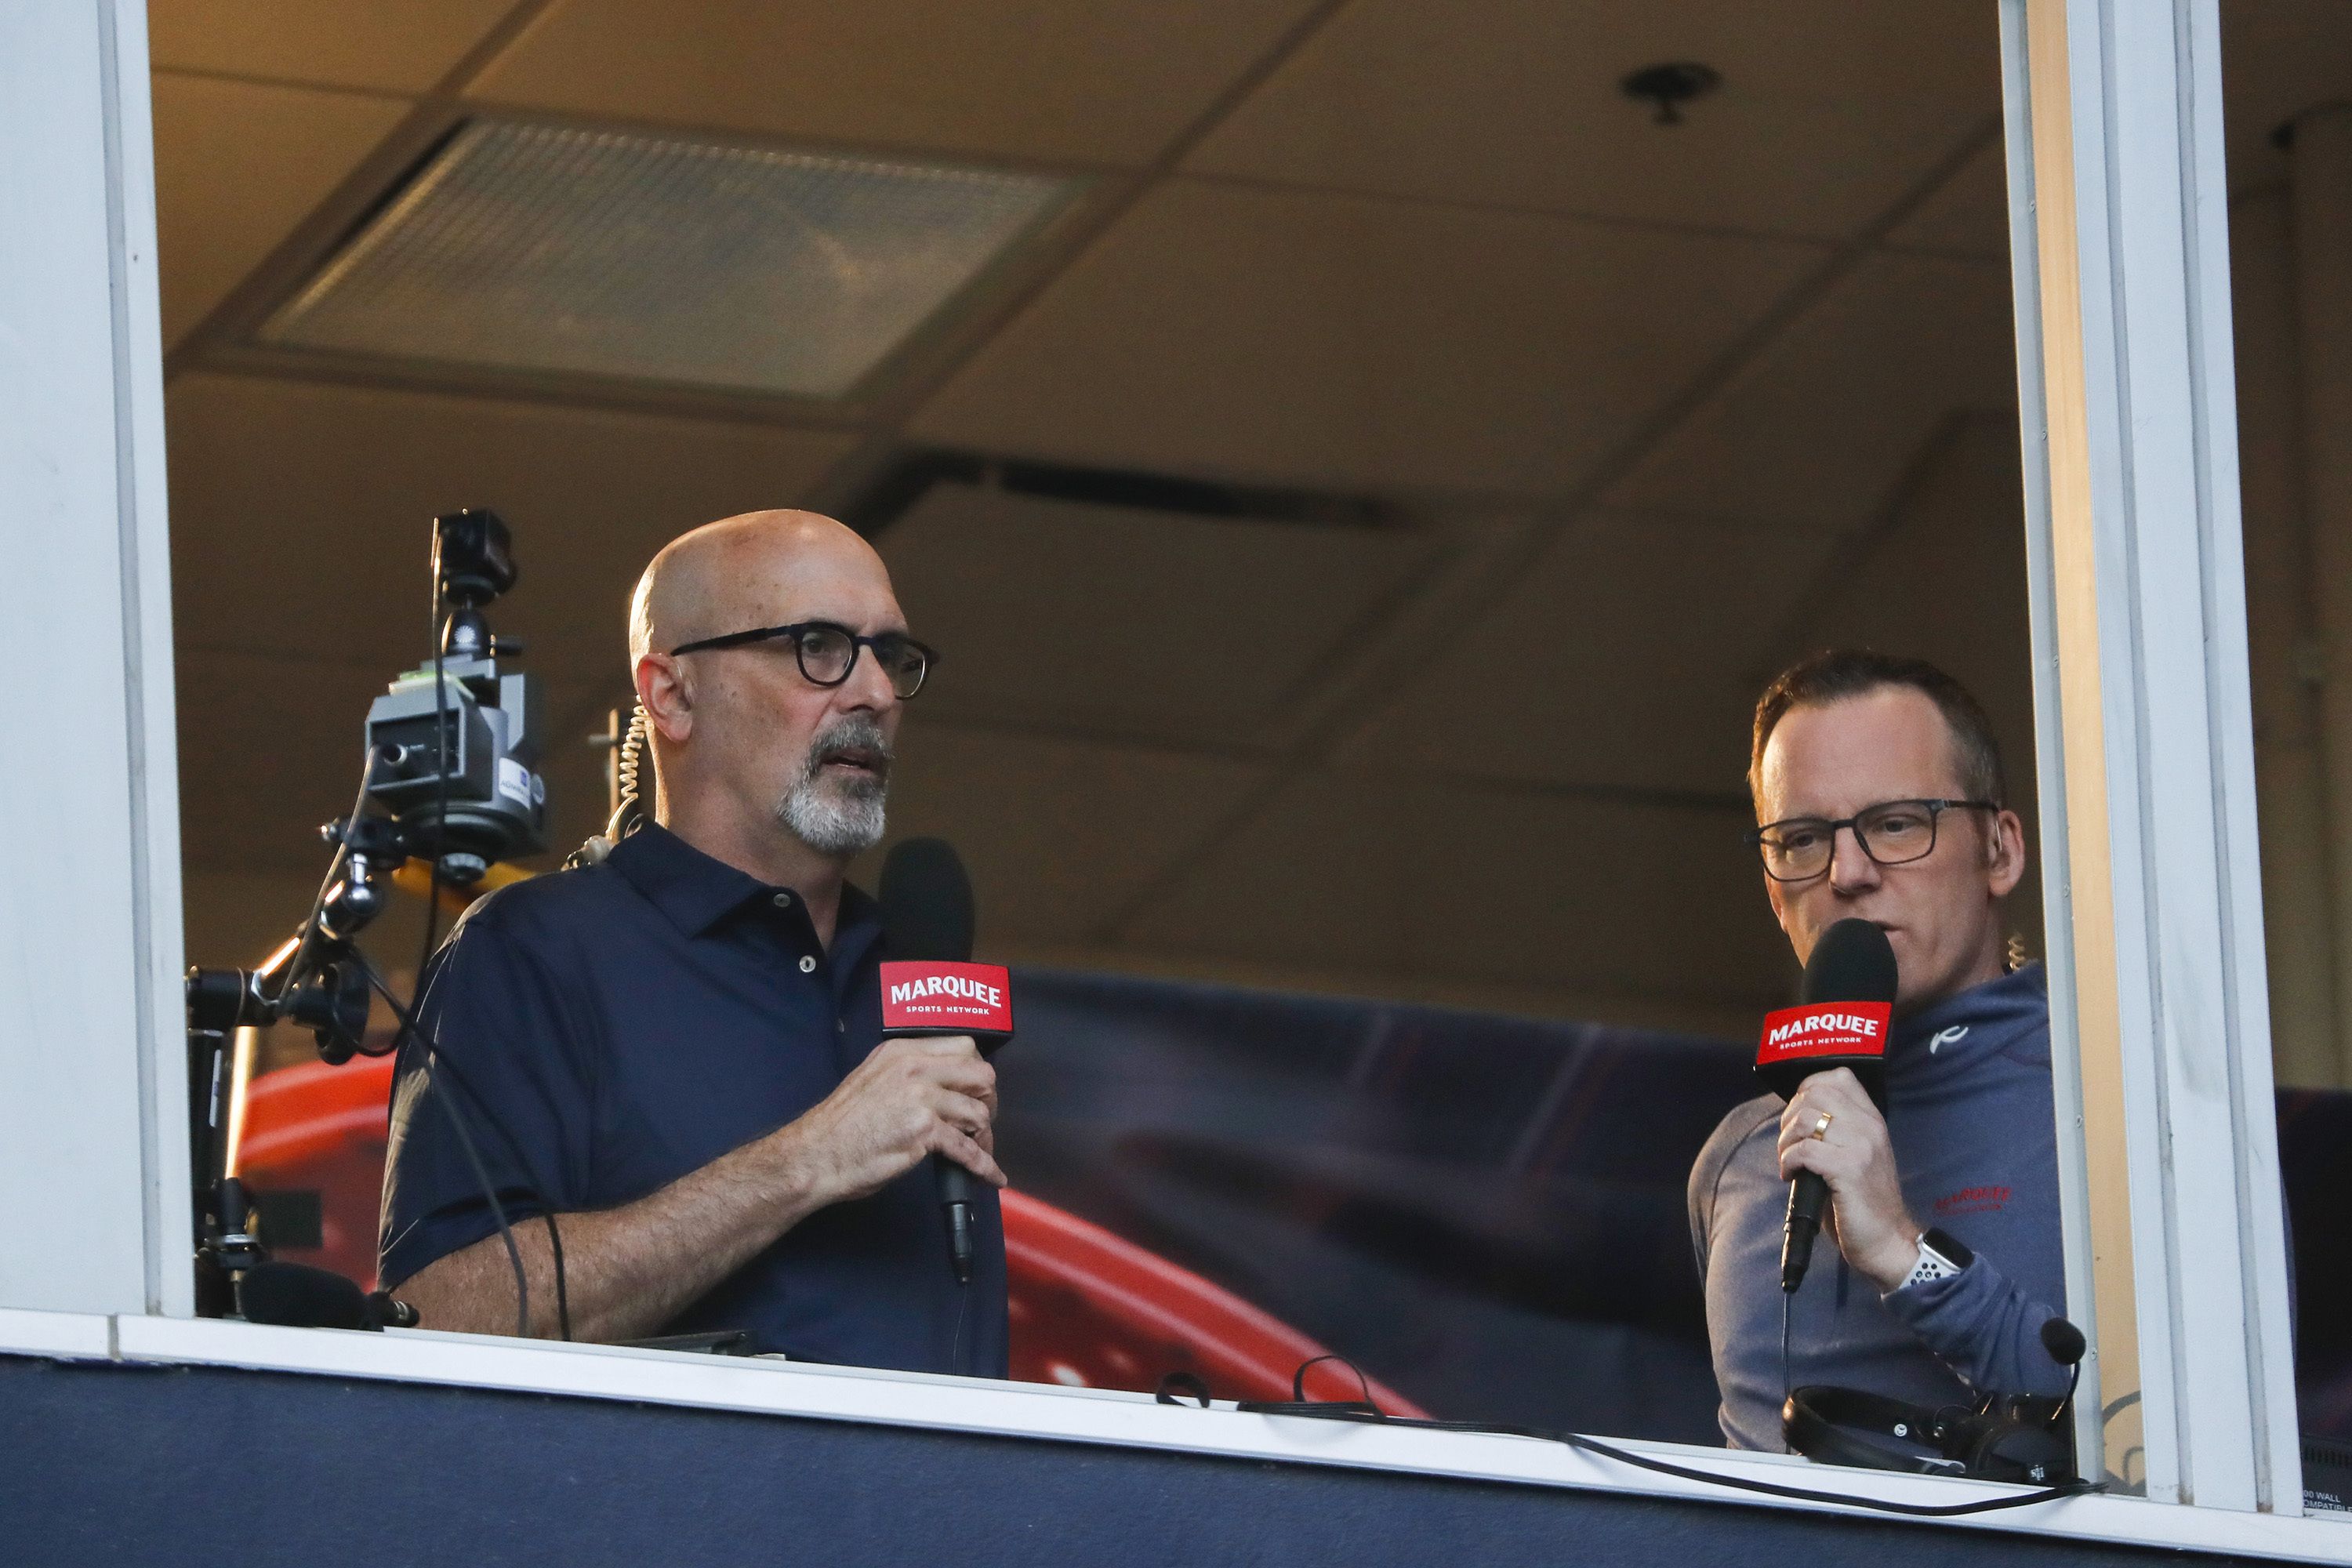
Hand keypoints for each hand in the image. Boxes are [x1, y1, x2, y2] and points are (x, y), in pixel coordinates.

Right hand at [779, 1035, 1003, 1206]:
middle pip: (980, 1074)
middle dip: (989, 1099)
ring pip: (978, 1112)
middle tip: (983, 1120)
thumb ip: (906, 1072)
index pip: (963, 1046)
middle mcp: (915, 1068)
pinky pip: (968, 1148)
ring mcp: (920, 1099)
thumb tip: (941, 1081)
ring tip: (981, 1150)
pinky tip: (991, 1175)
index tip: (977, 1090)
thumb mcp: (873, 1077)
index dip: (976, 1071)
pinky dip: (984, 1165)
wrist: (817, 1155)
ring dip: (985, 1136)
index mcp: (902, 1052)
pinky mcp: (923, 1132)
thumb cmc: (841, 1124)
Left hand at [1776, 1068, 1919, 1291]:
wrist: (1886, 1239)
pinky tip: (1791, 1175)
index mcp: (1872, 1118)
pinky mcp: (1849, 1169)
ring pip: (1805, 1118)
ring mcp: (1861, 1146)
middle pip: (1814, 1093)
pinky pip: (1804, 1150)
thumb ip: (1835, 1128)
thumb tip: (1794, 1113)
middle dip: (1789, 1117)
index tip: (1798, 1116)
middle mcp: (1869, 1126)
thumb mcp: (1855, 1153)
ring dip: (1786, 1141)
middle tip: (1790, 1144)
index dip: (1807, 1089)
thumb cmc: (1862, 1199)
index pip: (1838, 1076)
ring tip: (1790, 1161)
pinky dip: (1788, 1161)